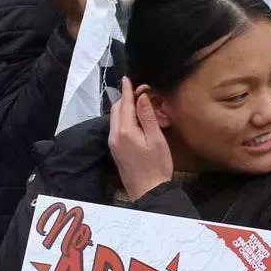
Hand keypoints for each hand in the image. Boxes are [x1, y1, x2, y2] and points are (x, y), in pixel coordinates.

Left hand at [108, 77, 172, 200]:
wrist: (148, 192)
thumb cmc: (157, 166)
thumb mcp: (156, 140)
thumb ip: (148, 117)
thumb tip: (142, 97)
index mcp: (125, 131)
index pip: (125, 104)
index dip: (127, 90)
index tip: (127, 78)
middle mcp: (114, 136)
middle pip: (117, 110)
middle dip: (125, 97)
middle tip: (136, 89)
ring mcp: (113, 144)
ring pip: (114, 119)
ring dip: (123, 108)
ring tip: (135, 101)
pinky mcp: (115, 151)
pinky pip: (116, 128)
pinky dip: (122, 118)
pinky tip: (132, 119)